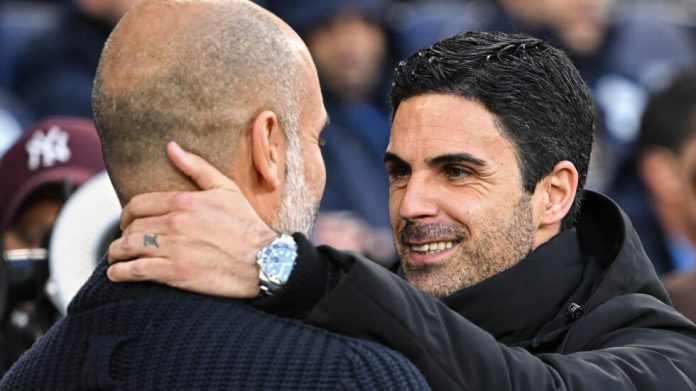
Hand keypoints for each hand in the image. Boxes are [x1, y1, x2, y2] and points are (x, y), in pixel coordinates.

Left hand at [107, 141, 277, 297]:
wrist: (264, 261)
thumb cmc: (246, 224)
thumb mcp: (226, 189)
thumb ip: (196, 167)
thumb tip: (171, 146)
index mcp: (185, 200)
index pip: (138, 204)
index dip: (127, 214)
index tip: (127, 222)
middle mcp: (175, 223)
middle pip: (132, 227)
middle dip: (123, 235)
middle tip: (125, 242)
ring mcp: (174, 248)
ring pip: (128, 247)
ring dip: (117, 253)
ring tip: (117, 258)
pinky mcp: (175, 273)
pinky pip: (136, 270)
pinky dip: (120, 272)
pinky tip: (117, 274)